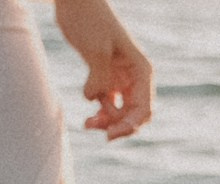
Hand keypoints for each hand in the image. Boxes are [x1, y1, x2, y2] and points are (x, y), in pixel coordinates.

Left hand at [53, 0, 151, 139]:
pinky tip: (88, 116)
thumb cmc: (90, 20)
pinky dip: (99, 114)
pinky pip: (108, 105)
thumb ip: (99, 77)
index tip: (109, 134)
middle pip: (134, 115)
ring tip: (87, 124)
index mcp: (141, 71)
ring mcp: (121, 79)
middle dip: (117, 126)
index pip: (144, 109)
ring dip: (106, 122)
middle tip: (94, 128)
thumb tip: (95, 100)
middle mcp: (135, 78)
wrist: (75, 2)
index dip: (130, 126)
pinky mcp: (105, 78)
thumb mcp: (96, 48)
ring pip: (120, 113)